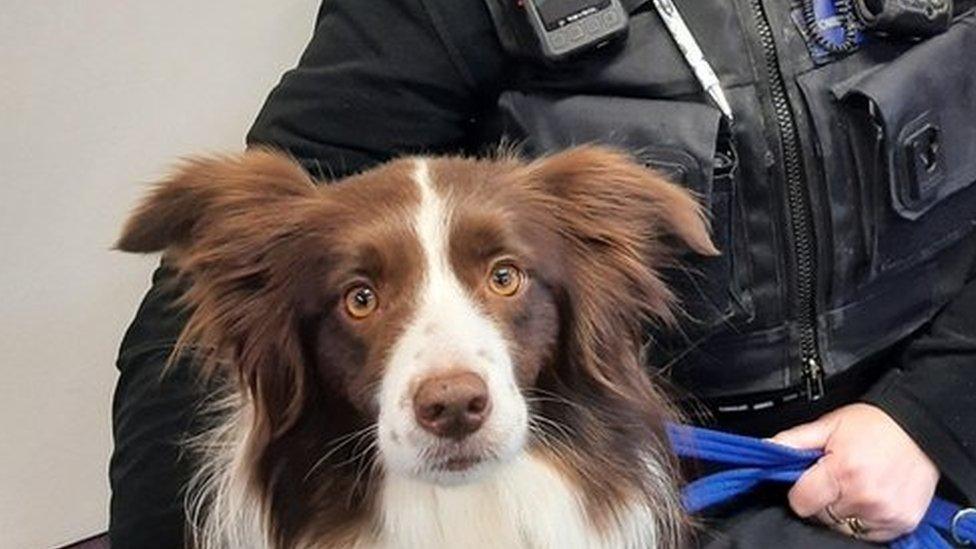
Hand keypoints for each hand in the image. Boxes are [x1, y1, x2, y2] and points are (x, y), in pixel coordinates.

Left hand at [771, 403, 938, 541]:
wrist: (922, 429)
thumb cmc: (875, 425)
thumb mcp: (829, 425)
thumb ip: (793, 441)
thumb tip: (763, 449)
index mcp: (842, 471)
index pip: (800, 502)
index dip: (800, 490)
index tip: (811, 478)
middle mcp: (864, 496)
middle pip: (821, 516)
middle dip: (822, 500)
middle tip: (837, 478)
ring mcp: (885, 513)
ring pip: (843, 527)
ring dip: (843, 512)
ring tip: (854, 486)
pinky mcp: (902, 522)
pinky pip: (869, 534)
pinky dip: (864, 520)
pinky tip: (870, 497)